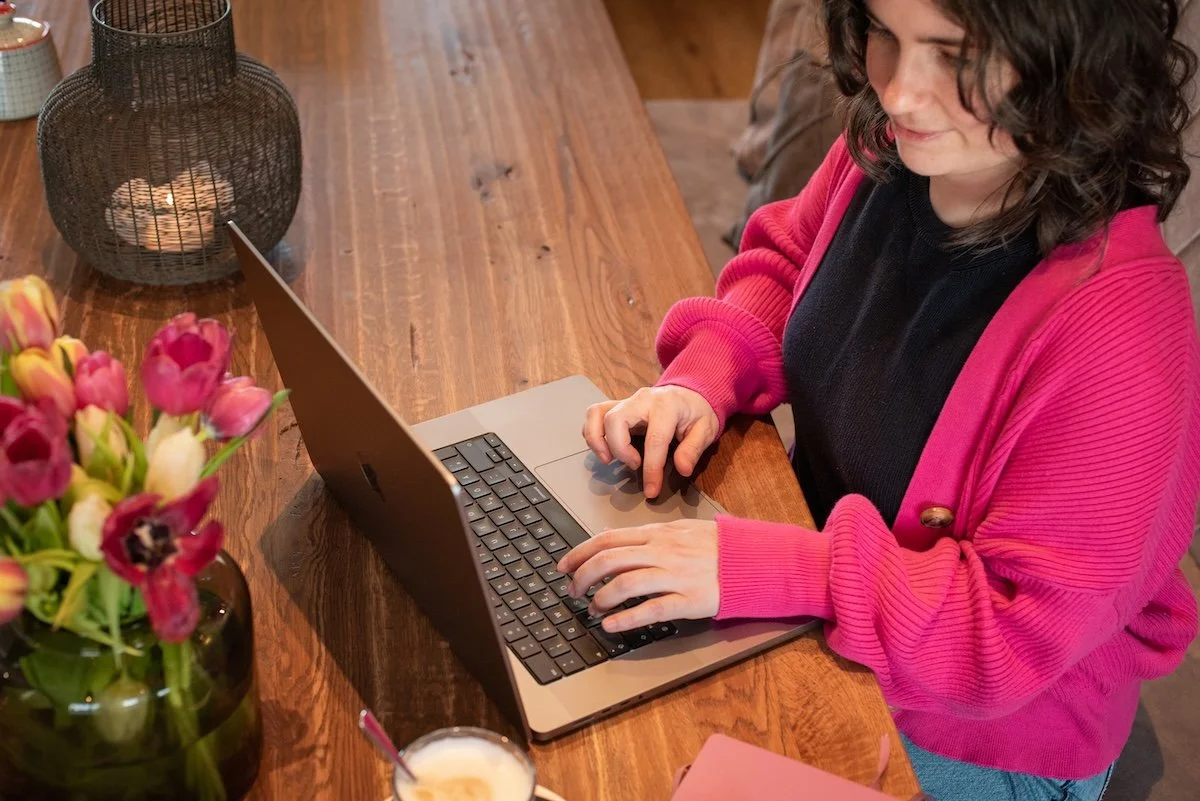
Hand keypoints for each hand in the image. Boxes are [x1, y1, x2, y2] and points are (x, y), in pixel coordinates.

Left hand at [555, 519, 718, 632]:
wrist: (754, 560)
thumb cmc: (718, 547)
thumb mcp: (682, 530)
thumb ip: (650, 536)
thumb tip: (615, 542)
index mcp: (659, 533)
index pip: (609, 539)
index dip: (580, 552)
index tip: (564, 566)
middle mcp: (663, 551)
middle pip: (610, 560)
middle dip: (584, 576)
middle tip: (573, 591)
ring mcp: (677, 575)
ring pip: (627, 583)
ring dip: (602, 598)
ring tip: (592, 609)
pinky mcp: (690, 599)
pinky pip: (652, 609)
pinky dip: (627, 618)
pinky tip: (611, 625)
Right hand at [582, 386, 717, 498]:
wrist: (689, 393)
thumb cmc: (696, 412)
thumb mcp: (706, 429)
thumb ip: (693, 449)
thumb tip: (682, 469)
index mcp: (667, 406)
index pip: (654, 439)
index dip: (652, 468)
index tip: (651, 490)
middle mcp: (642, 400)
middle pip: (616, 420)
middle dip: (620, 449)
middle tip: (634, 465)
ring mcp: (627, 400)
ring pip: (598, 414)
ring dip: (596, 440)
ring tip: (607, 459)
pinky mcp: (618, 405)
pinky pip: (595, 414)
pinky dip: (592, 432)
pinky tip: (603, 449)